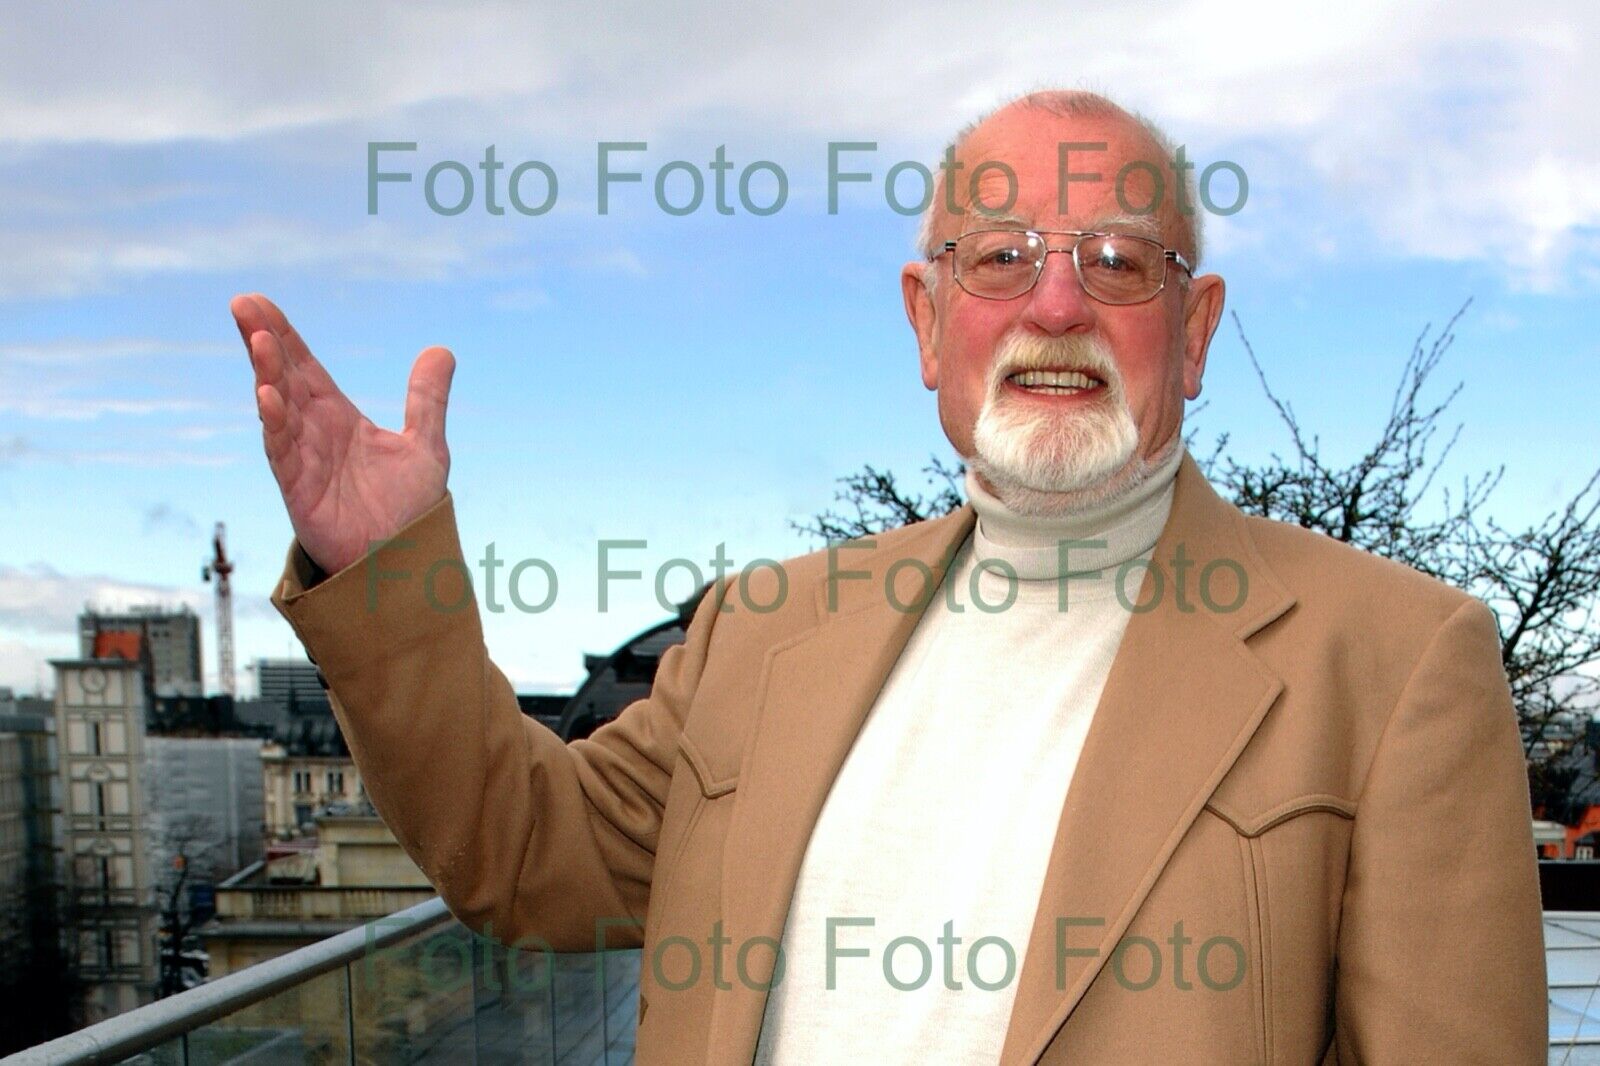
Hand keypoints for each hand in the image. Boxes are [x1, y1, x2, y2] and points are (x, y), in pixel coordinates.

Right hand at [231, 293, 454, 574]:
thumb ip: (427, 399)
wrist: (405, 561)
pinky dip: (274, 425)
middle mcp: (315, 434)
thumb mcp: (425, 445)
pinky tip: (266, 396)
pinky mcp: (300, 491)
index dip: (283, 335)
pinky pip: (282, 453)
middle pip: (283, 379)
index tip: (257, 303)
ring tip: (259, 341)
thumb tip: (441, 351)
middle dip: (264, 342)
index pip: (305, 368)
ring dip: (268, 375)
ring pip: (279, 410)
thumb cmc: (408, 509)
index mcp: (338, 419)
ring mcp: (304, 461)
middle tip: (242, 304)